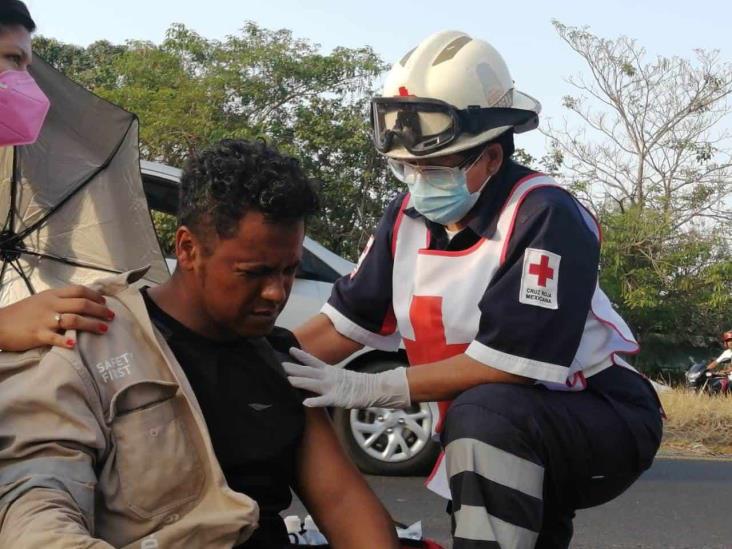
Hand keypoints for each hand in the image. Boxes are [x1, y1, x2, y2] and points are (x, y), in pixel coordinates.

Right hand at [0, 285, 114, 350]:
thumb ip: (59, 300)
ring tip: (104, 329)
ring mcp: (44, 319)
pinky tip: (75, 344)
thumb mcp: (41, 300)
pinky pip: (54, 337)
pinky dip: (66, 341)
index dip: (95, 296)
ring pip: (73, 319)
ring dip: (91, 324)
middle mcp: (51, 305)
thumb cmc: (22, 313)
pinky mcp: (37, 334)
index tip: (105, 302)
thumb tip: (81, 302)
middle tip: (111, 317)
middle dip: (100, 310)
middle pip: (81, 304)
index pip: (79, 290)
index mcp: (52, 295)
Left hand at [283, 347, 410, 408]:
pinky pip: (323, 400)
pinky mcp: (336, 398)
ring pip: (312, 383)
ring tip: (287, 380)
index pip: (312, 361)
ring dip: (299, 381)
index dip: (300, 355)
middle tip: (279, 364)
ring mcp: (331, 387)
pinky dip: (314, 401)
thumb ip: (327, 376)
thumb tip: (316, 376)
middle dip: (293, 368)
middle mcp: (328, 376)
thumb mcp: (339, 376)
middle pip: (307, 371)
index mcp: (329, 370)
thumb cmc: (355, 384)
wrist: (372, 389)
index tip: (289, 349)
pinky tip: (305, 402)